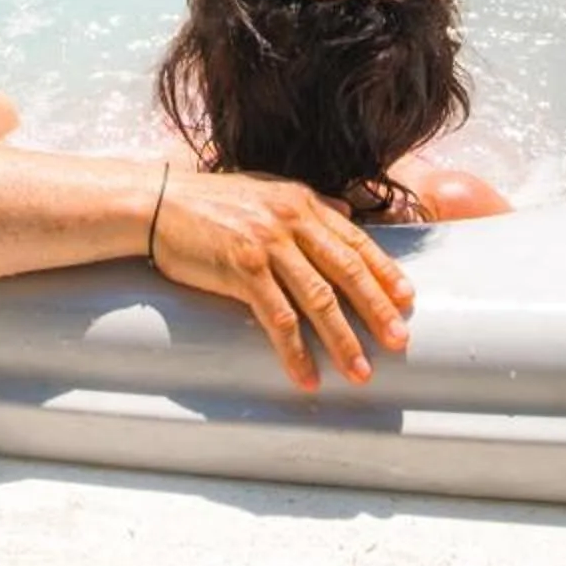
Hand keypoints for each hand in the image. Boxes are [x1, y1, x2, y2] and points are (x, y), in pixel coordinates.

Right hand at [148, 172, 412, 390]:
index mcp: (302, 202)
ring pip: (318, 299)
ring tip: (359, 372)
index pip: (355, 240)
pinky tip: (307, 375)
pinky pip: (277, 318)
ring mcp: (267, 245)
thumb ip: (309, 203)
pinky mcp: (241, 270)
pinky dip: (295, 351)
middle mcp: (291, 221)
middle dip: (376, 310)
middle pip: (346, 271)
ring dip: (342, 340)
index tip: (407, 298)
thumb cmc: (212, 200)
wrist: (159, 203)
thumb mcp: (267, 190)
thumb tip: (348, 214)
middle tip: (399, 341)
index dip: (384, 271)